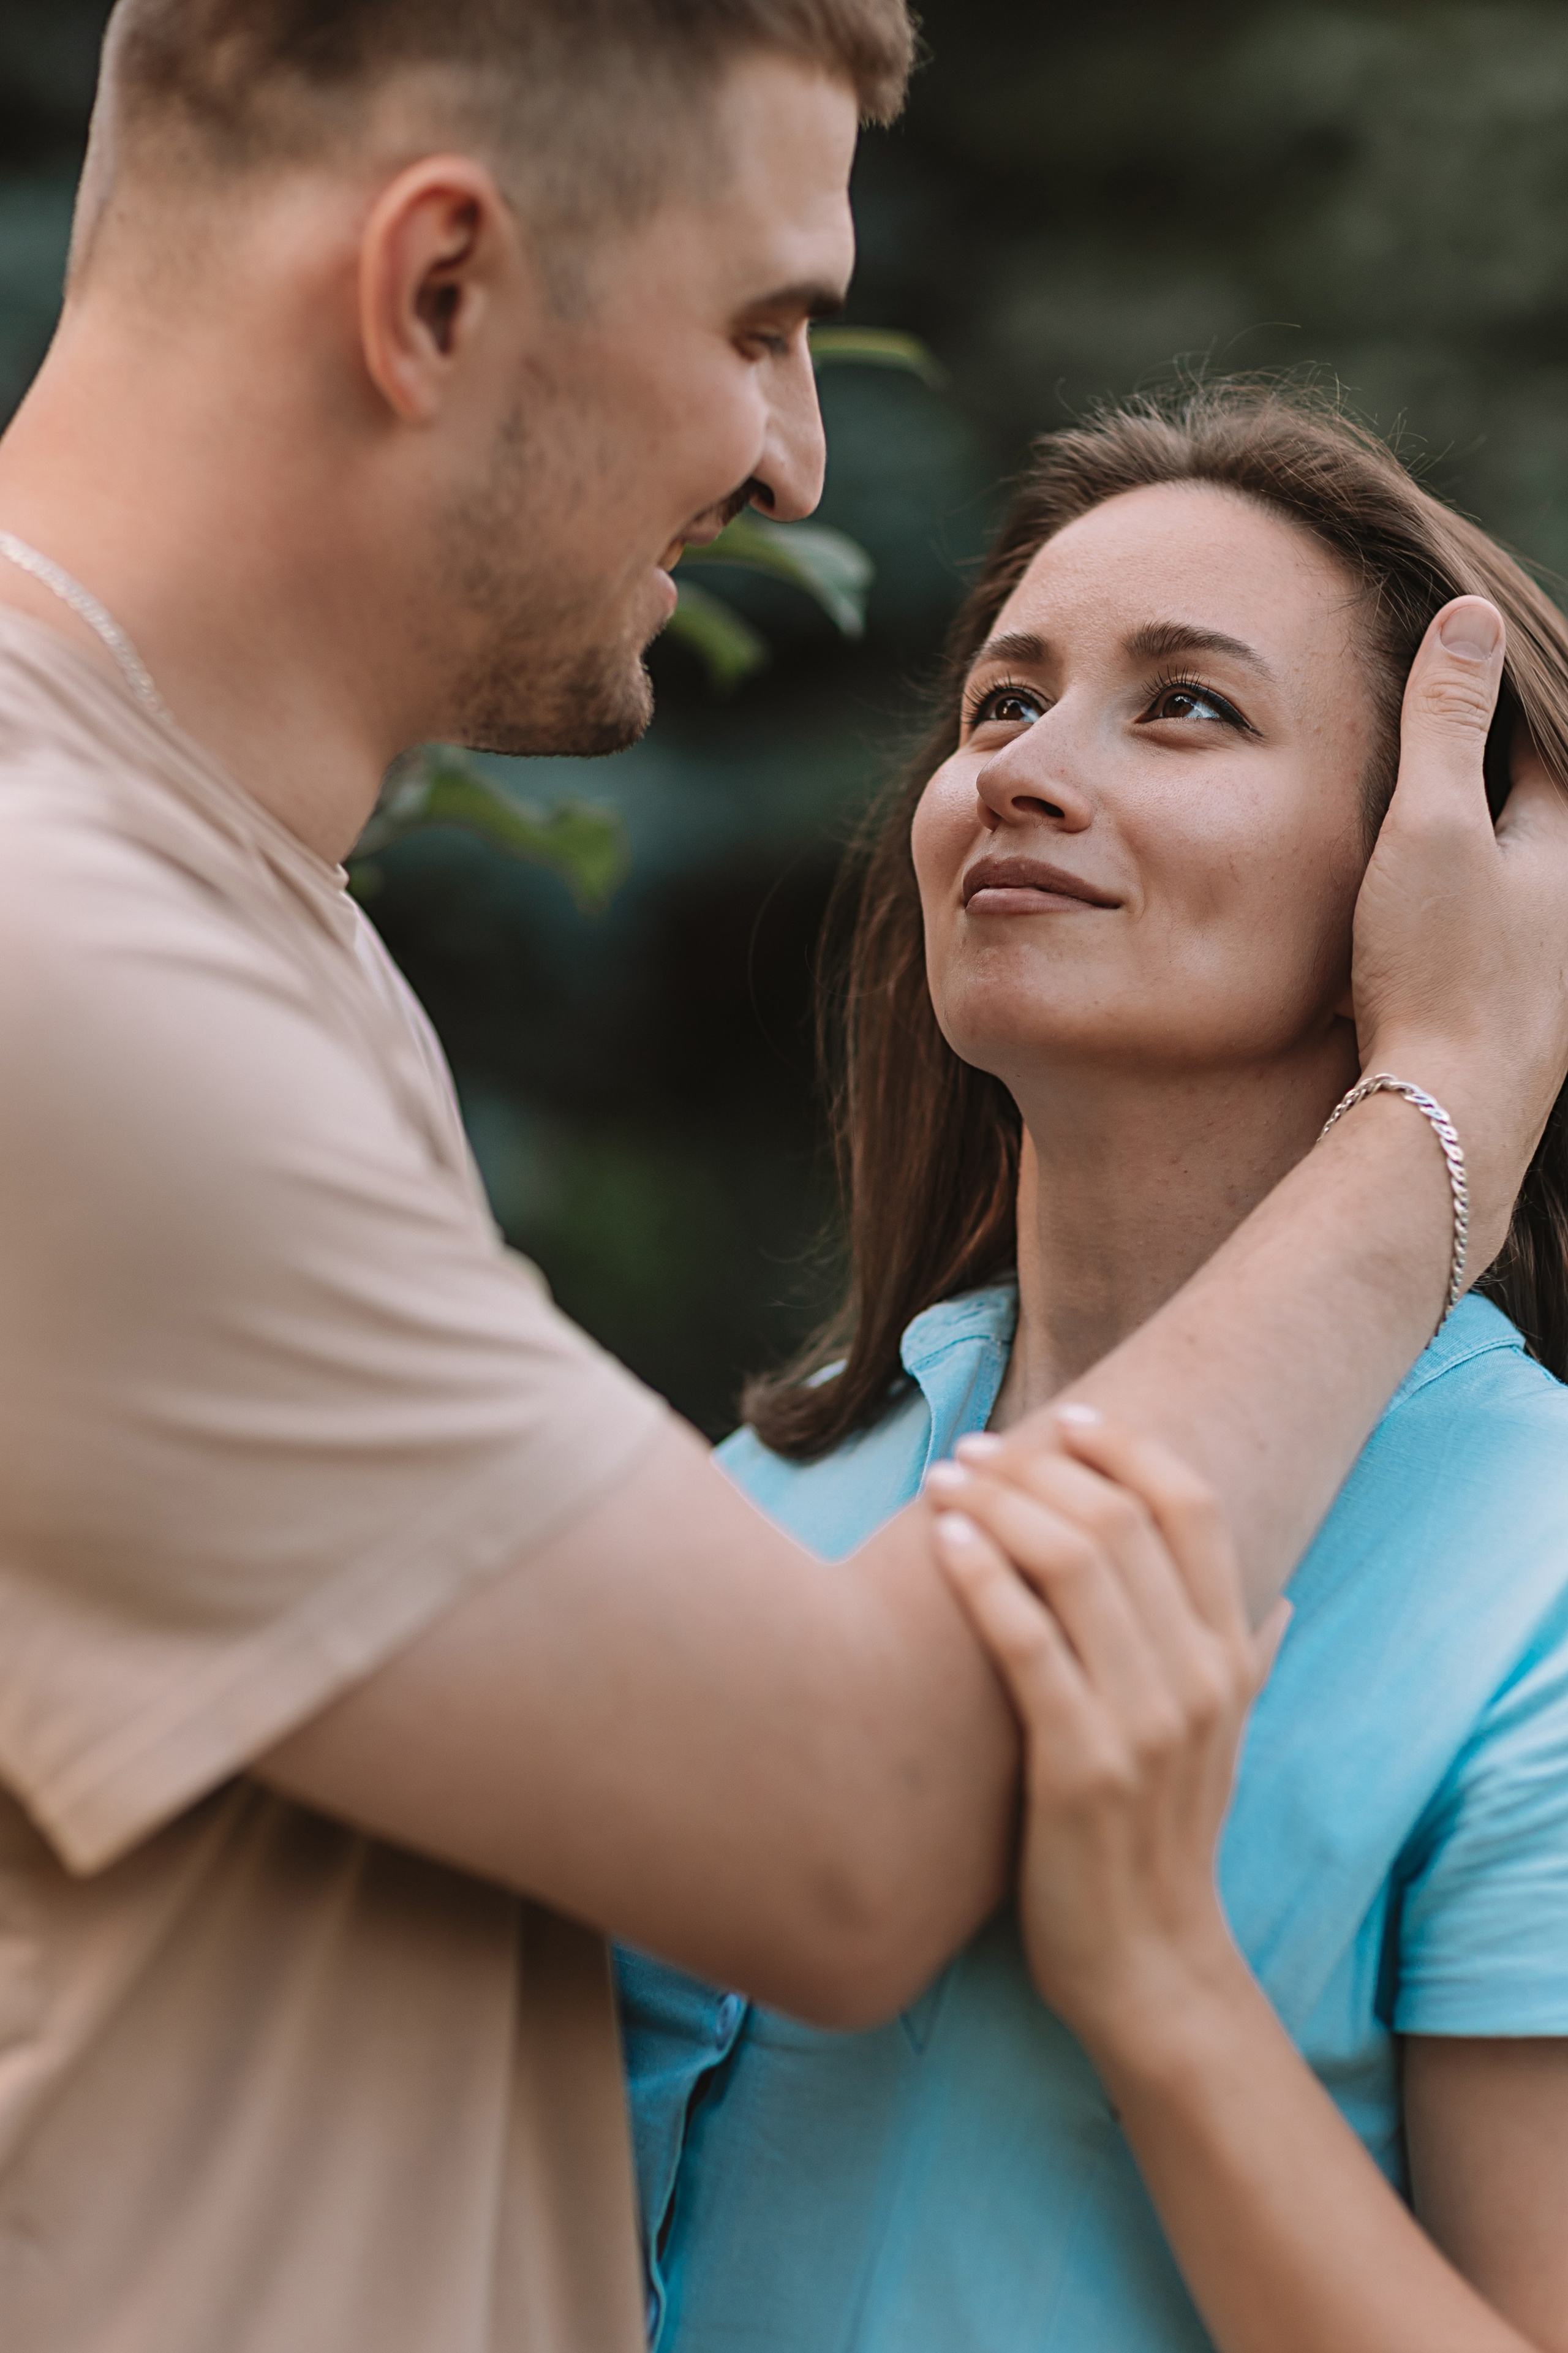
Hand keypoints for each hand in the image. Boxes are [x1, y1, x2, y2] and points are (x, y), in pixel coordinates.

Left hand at [926, 1416, 1282, 2063]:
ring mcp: (1144, 1721)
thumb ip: (1251, 1662)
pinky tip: (943, 1544)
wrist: (1149, 1964)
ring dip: (1000, 1505)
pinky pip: (1028, 1642)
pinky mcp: (1081, 1766)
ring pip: (1074, 1564)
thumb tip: (1281, 1599)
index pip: (1195, 1508)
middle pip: (1120, 1520)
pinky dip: (983, 1578)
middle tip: (974, 1451)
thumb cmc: (1165, 1839)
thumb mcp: (1224, 1742)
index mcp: (1230, 1656)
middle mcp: (1199, 1676)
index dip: (1131, 1448)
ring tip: (945, 1482)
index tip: (1070, 1418)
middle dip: (1038, 1468)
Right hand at [1352, 597, 1567, 1261]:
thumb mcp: (1432, 827)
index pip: (1546, 734)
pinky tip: (1418, 903)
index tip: (1455, 649)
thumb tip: (1474, 618)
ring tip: (1420, 801)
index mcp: (1567, 838)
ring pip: (1514, 863)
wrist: (1449, 1114)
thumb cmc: (1445, 969)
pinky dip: (1463, 890)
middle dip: (1489, 760)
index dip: (1497, 688)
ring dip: (1472, 830)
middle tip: (1433, 714)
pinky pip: (1497, 917)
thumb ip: (1447, 723)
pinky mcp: (1520, 1003)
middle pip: (1533, 800)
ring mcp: (1551, 953)